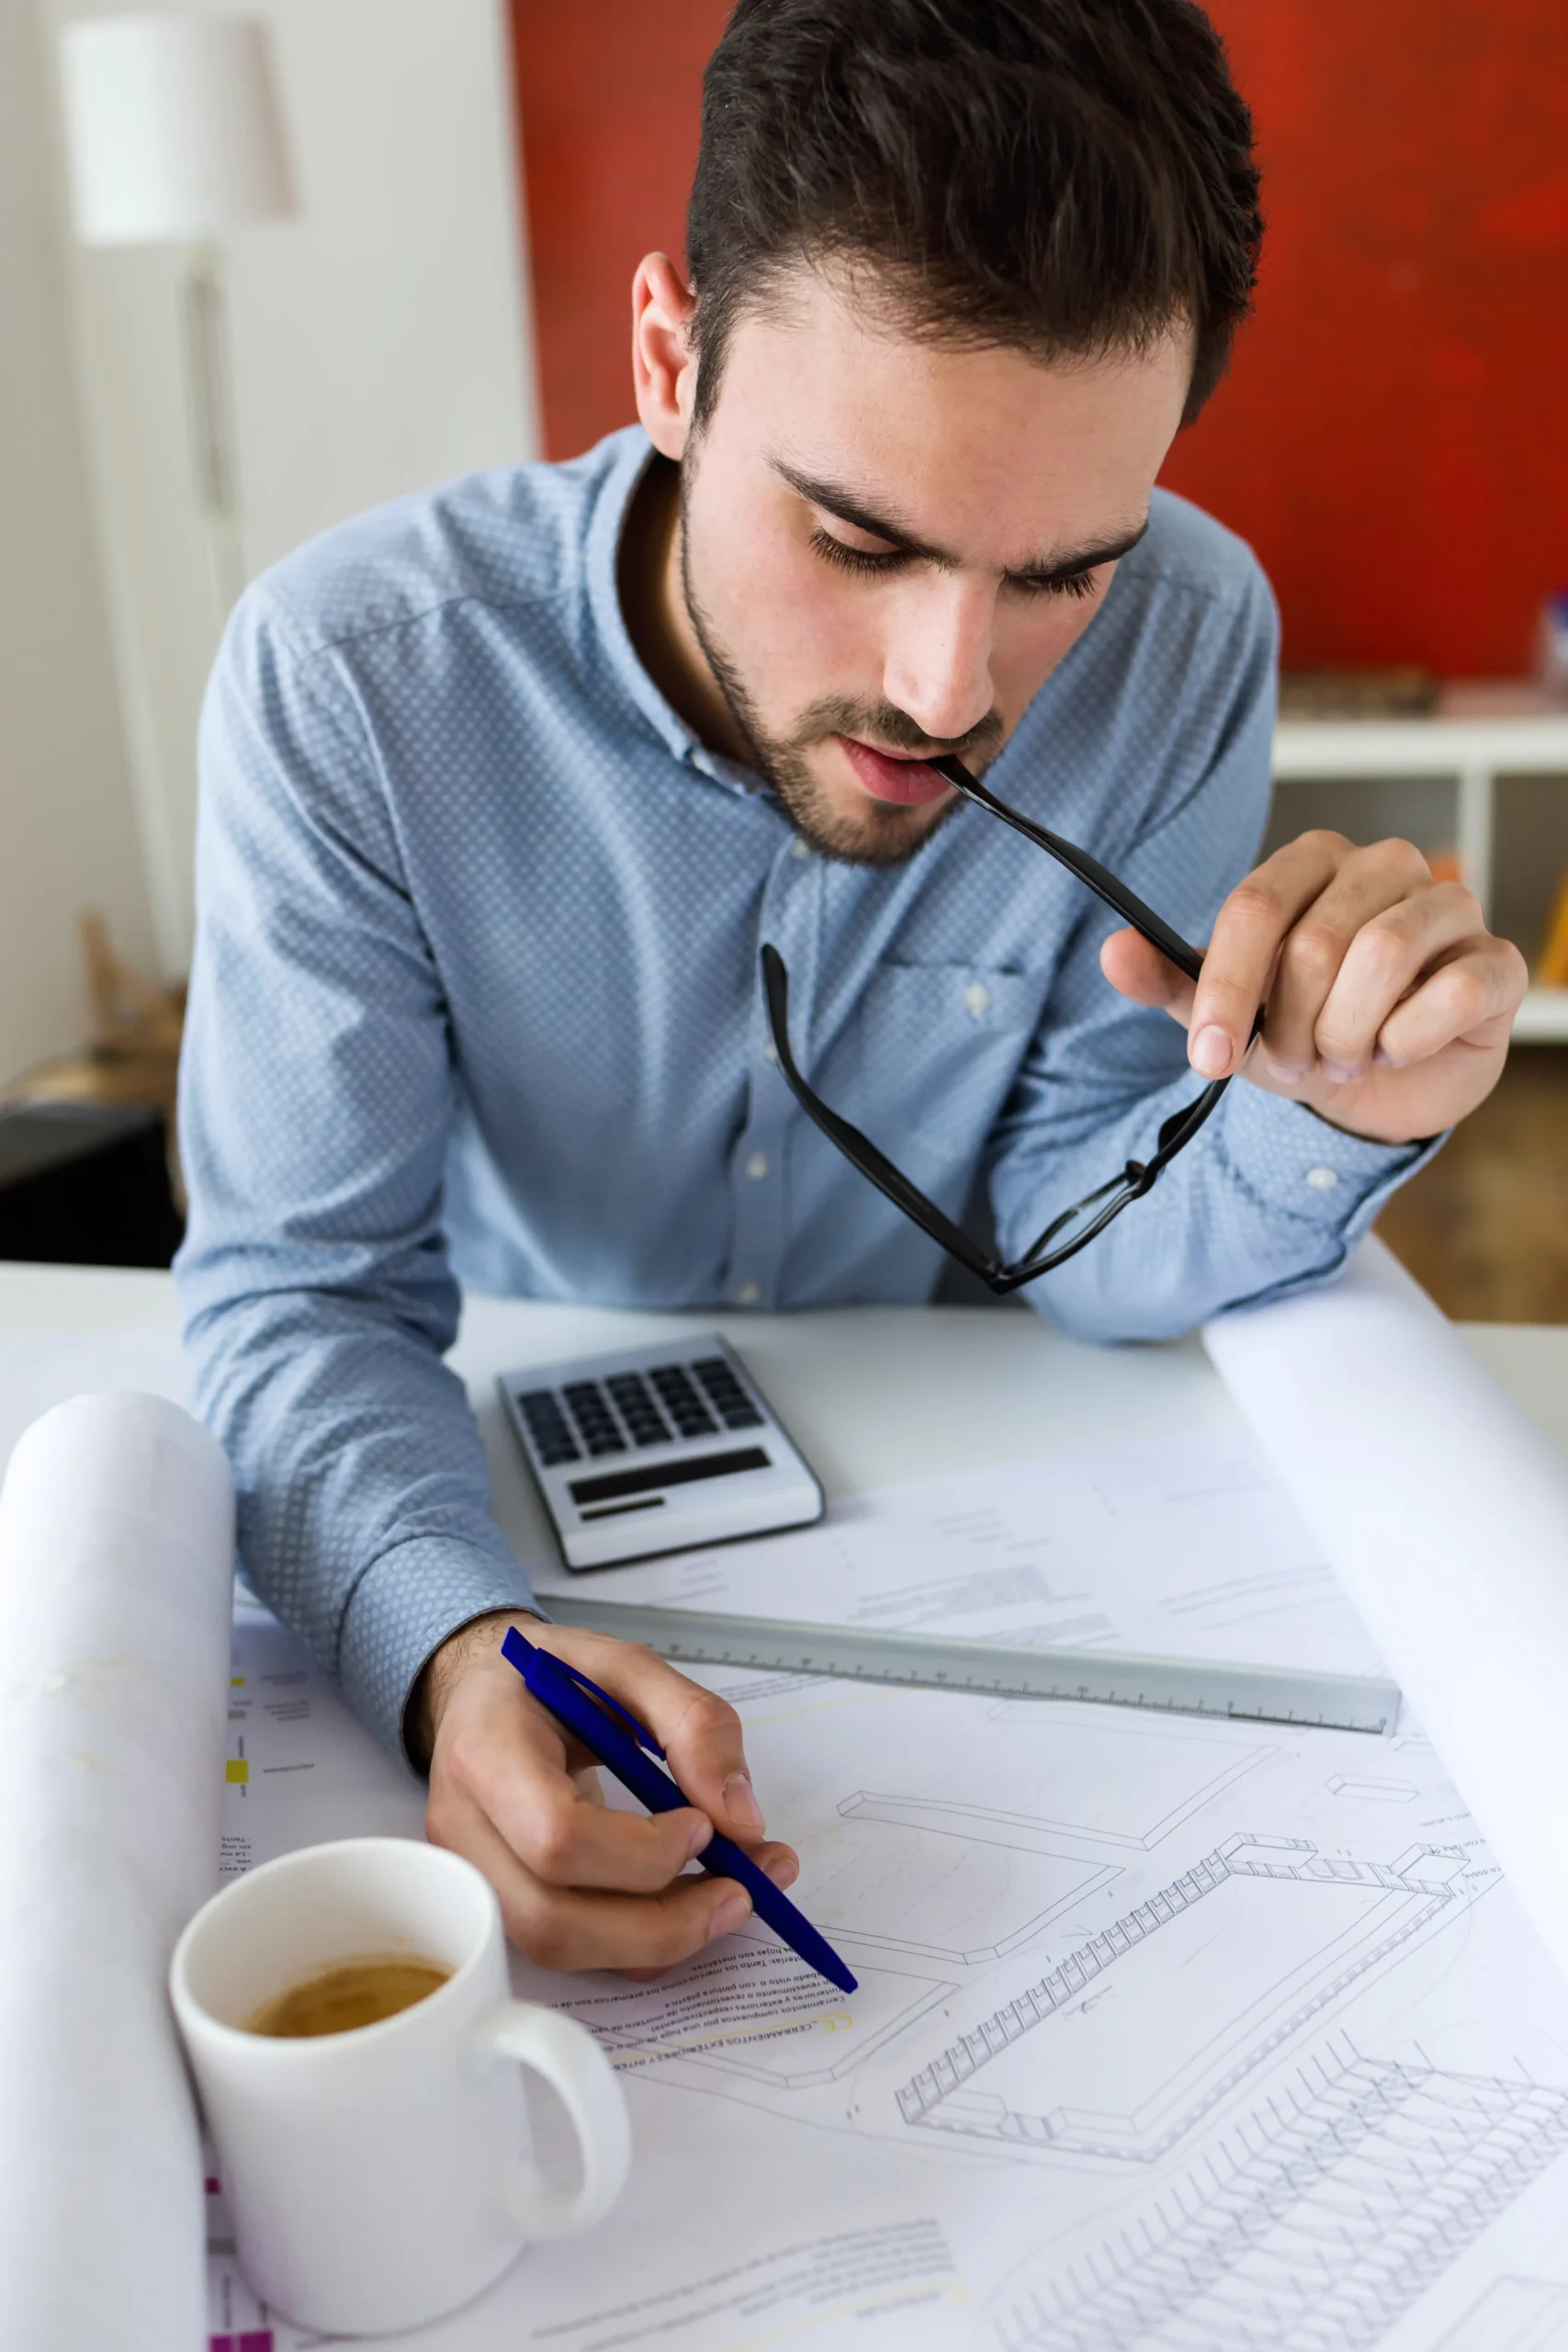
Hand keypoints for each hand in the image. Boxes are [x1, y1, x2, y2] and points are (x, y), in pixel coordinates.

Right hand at [411, 1612, 798, 1973]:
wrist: (486, 1696)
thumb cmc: (551, 1677)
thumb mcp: (628, 1665)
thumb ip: (693, 1723)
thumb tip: (741, 1820)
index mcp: (487, 1752)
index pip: (557, 1836)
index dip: (641, 1851)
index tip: (703, 1825)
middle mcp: (465, 1829)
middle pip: (552, 1920)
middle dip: (663, 1923)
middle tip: (743, 1890)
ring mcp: (472, 1878)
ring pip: (561, 1950)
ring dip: (661, 1940)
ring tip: (731, 1897)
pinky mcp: (497, 1906)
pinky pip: (571, 1950)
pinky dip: (642, 1942)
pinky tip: (691, 1902)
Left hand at [1101, 831, 1527, 1143]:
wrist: (1379, 1087)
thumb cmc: (1302, 1030)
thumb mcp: (1226, 1015)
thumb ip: (1170, 980)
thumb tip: (1113, 951)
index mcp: (1312, 862)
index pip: (1254, 907)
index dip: (1226, 990)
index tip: (1208, 1058)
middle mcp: (1385, 867)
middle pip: (1315, 942)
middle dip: (1290, 1026)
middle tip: (1293, 1060)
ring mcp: (1450, 906)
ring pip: (1383, 960)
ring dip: (1347, 1035)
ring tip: (1344, 1056)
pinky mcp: (1495, 961)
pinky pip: (1452, 994)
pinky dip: (1409, 1041)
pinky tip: (1399, 1050)